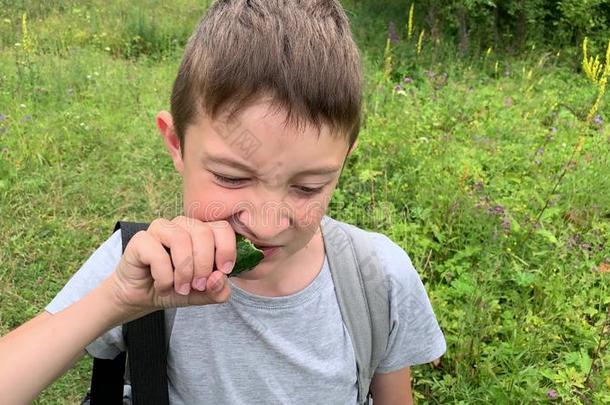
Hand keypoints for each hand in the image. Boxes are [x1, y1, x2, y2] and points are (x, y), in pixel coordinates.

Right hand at [107, 216, 235, 317]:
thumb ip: (218, 290)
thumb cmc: (175, 288)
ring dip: (184, 271)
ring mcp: (160, 229)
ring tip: (181, 288)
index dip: (227, 249)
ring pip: (181, 239)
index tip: (224, 271)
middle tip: (198, 286)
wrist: (141, 297)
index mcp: (202, 232)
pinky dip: (164, 277)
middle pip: (203, 233)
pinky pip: (158, 254)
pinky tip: (162, 286)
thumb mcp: (203, 294)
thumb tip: (219, 278)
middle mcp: (182, 225)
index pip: (223, 228)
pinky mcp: (140, 239)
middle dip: (204, 265)